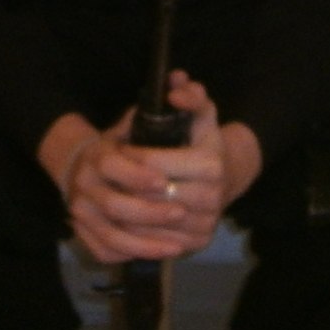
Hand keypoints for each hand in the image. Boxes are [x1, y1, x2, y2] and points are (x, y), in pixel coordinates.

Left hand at [42, 74, 256, 262]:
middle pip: (152, 196)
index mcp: (211, 163)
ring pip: (153, 223)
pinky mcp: (199, 242)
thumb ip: (189, 94)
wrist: (225, 176)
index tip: (114, 152)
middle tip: (105, 180)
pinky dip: (137, 235)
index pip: (155, 164)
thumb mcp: (199, 112)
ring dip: (125, 214)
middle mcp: (213, 196)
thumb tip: (175, 85)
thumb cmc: (202, 142)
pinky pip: (159, 243)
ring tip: (107, 200)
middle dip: (124, 188)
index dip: (130, 159)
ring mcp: (207, 222)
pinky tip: (122, 221)